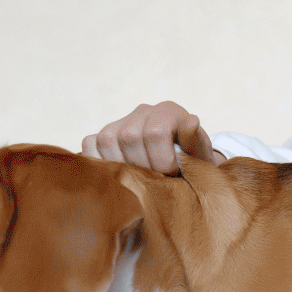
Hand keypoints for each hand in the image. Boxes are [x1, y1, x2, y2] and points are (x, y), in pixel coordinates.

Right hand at [82, 101, 220, 173]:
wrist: (182, 169)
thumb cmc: (193, 164)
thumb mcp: (201, 156)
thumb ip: (196, 142)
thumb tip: (192, 121)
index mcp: (169, 111)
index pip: (154, 132)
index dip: (162, 160)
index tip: (172, 174)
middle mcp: (143, 111)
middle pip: (129, 137)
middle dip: (143, 166)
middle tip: (156, 180)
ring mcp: (121, 122)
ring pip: (107, 140)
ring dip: (122, 166)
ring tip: (141, 178)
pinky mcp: (103, 135)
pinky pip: (90, 144)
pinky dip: (99, 162)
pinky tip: (120, 173)